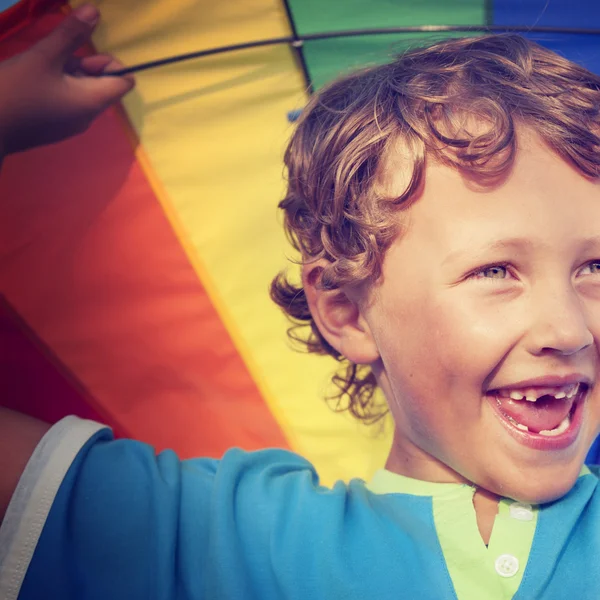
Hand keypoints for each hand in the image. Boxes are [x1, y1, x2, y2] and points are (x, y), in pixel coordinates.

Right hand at [0, 4, 134, 155]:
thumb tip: (95, 12)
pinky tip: (34, 82)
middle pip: (102, 84)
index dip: (110, 63)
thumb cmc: (16, 91)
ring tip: (40, 70)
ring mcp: (72, 124)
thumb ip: (71, 35)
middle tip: (54, 59)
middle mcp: (88, 116)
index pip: (125, 82)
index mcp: (93, 102)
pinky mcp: (56, 127)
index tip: (82, 56)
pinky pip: (67, 101)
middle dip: (83, 65)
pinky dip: (57, 87)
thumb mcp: (43, 57)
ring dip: (67, 73)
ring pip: (82, 90)